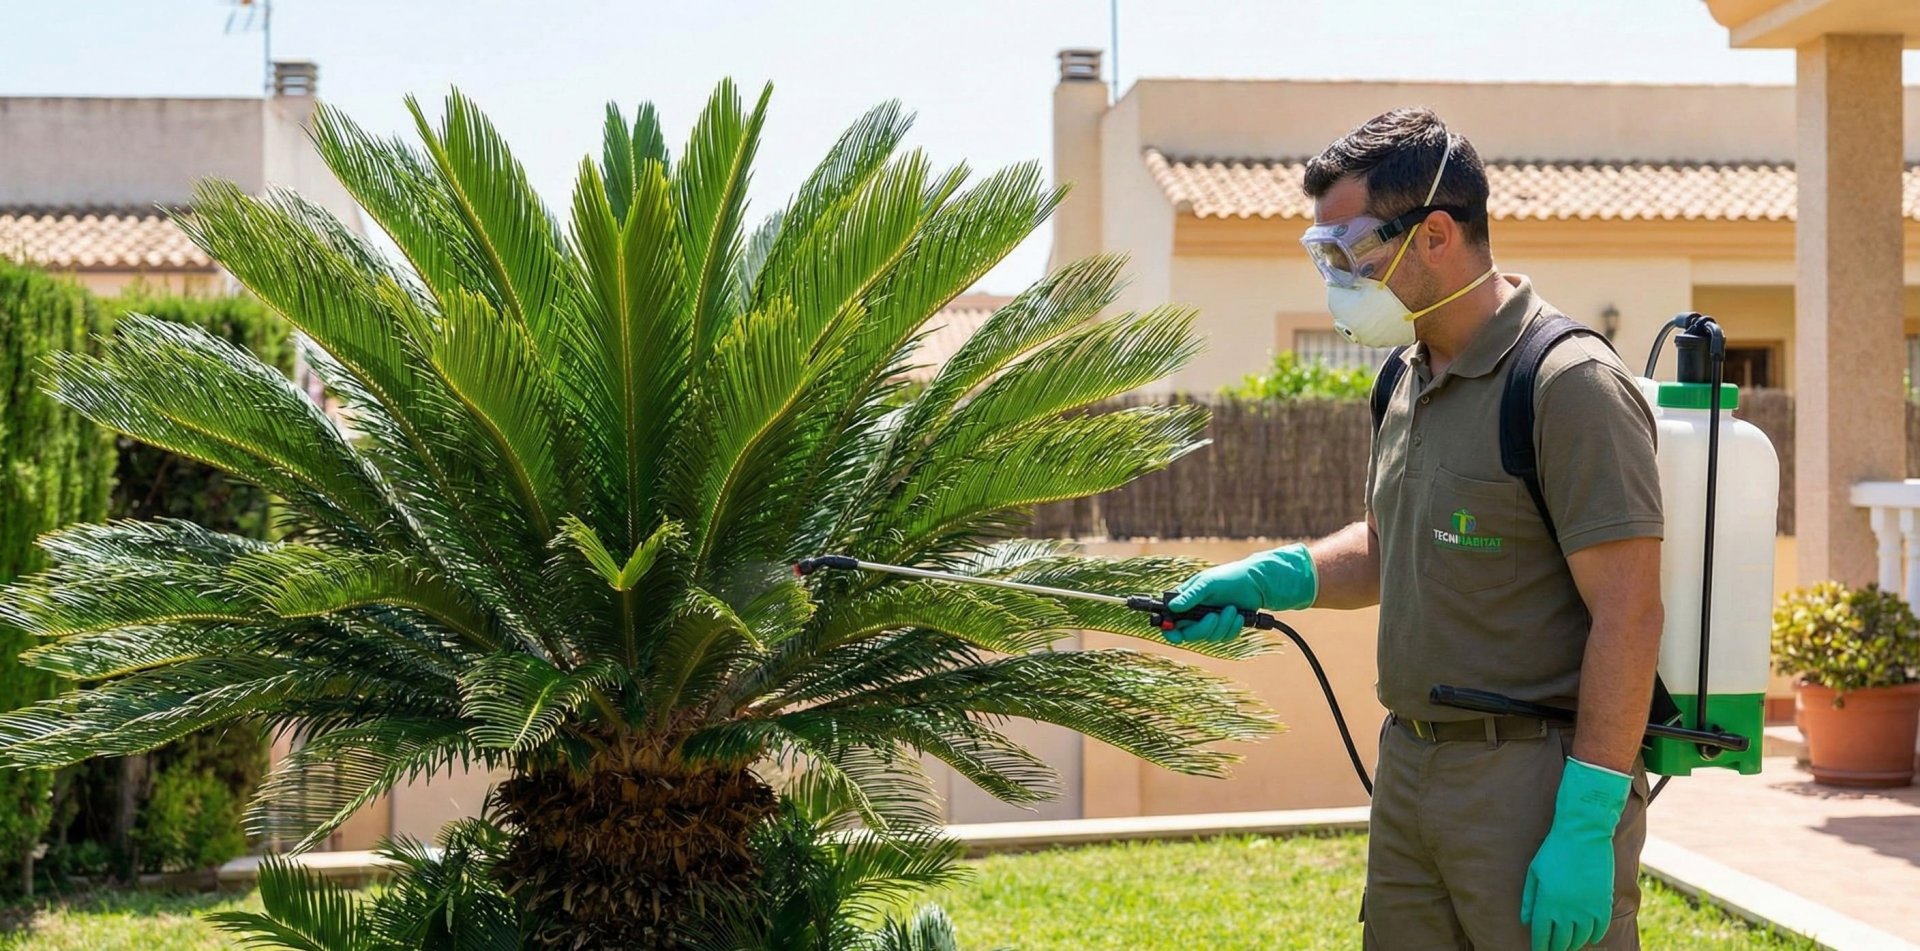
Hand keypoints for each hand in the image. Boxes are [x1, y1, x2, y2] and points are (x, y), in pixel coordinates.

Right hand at [1163, 544, 1315, 643]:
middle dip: (1204, 627)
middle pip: (1189, 635)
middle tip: (1214, 615)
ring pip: (1209, 638)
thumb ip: (1190, 596)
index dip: (1169, 631)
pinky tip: (1239, 616)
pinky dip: (1232, 628)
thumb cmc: (1229, 577)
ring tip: (1232, 609)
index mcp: (1185, 600)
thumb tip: (1172, 607)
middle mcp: (1194, 613)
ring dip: (1223, 625)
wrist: (1257, 584)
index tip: (1176, 635)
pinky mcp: (1224, 628)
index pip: (1169, 621)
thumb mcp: (1207, 584)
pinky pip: (1224, 638)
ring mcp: (1209, 622)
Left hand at [1521, 758, 1630, 950]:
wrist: (1583, 833)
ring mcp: (1588, 908)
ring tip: (1569, 945)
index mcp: (1548, 902)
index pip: (1542, 935)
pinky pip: (1600, 928)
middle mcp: (1568, 910)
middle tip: (1553, 949)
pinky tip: (1589, 938)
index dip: (1540, 946)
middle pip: (1562, 940)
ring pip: (1581, 937)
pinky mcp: (1604, 902)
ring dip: (1574, 944)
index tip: (1539, 950)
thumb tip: (1526, 921)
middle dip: (1556, 947)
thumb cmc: (1554, 850)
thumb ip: (1530, 899)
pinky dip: (1594, 936)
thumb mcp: (1535, 872)